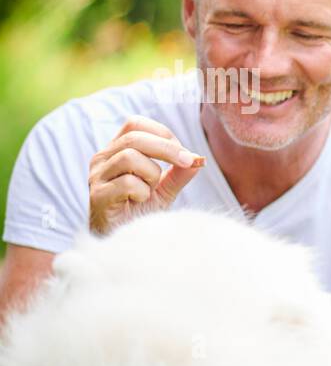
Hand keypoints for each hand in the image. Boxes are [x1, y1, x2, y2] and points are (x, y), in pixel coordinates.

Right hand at [88, 116, 204, 234]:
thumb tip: (199, 158)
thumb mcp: (164, 190)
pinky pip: (127, 184)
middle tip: (188, 162)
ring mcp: (97, 177)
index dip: (162, 134)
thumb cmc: (140, 213)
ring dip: (152, 174)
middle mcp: (102, 159)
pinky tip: (140, 202)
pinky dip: (143, 192)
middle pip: (134, 137)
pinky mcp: (97, 196)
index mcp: (116, 151)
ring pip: (130, 157)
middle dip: (168, 149)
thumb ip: (179, 173)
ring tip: (150, 190)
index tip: (182, 153)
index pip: (134, 124)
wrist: (121, 241)